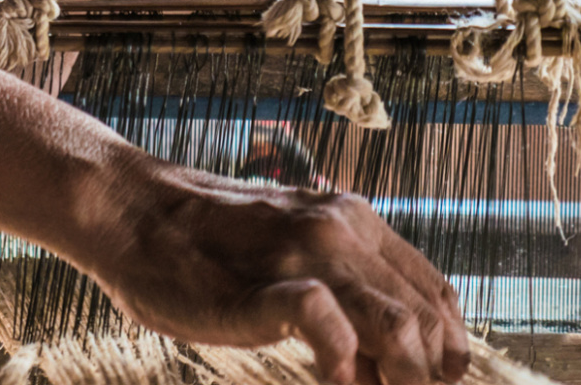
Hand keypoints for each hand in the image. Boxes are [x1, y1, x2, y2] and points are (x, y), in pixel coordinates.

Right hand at [73, 173, 467, 384]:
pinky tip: (332, 384)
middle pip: (428, 322)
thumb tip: (374, 359)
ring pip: (401, 327)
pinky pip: (329, 326)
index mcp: (356, 223)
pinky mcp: (265, 286)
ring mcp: (305, 258)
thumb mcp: (289, 248)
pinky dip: (344, 366)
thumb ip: (338, 287)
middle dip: (426, 379)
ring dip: (403, 381)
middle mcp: (344, 233)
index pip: (437, 295)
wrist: (133, 212)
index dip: (447, 350)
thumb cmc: (204, 243)